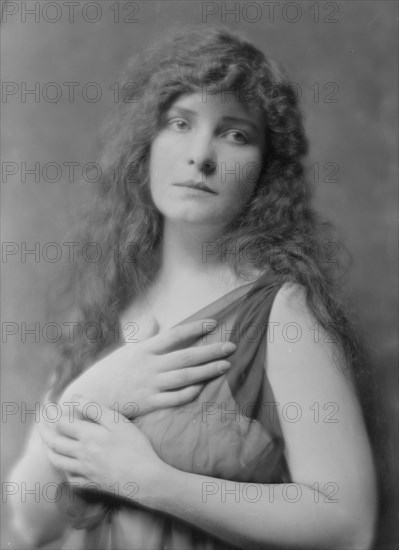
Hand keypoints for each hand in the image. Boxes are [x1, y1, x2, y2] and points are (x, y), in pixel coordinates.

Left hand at [39, 400, 163, 504]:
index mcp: (88, 436)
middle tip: (39, 420)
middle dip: (43, 430)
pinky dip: (64, 470)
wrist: (145, 479)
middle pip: (54, 442)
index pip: (61, 423)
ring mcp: (85, 471)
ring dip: (49, 449)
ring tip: (46, 442)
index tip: (48, 403)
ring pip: (58, 461)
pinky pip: (70, 479)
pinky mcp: (92, 485)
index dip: (52, 412)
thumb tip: (74, 398)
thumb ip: (94, 409)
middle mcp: (81, 454)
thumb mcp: (118, 421)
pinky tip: (67, 466)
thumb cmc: (135, 447)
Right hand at [60, 318, 234, 417]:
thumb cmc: (109, 372)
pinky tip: (203, 388)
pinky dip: (189, 393)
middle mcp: (150, 365)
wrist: (88, 398)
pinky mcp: (149, 403)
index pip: (175, 335)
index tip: (214, 323)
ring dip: (207, 371)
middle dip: (211, 350)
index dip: (195, 328)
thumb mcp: (125, 350)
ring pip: (185, 376)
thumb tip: (156, 320)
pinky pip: (174, 398)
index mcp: (144, 349)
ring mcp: (150, 385)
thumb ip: (144, 336)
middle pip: (186, 356)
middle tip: (232, 346)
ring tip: (226, 365)